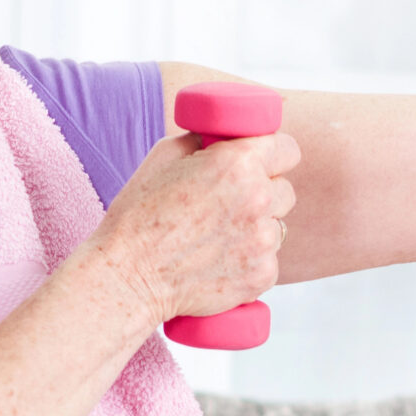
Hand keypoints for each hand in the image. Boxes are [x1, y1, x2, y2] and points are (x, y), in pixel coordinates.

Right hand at [91, 124, 299, 324]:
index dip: (274, 154)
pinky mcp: (261, 275)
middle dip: (264, 192)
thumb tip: (224, 138)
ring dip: (257, 228)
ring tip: (218, 236)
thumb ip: (204, 141)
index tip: (263, 162)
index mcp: (239, 163)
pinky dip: (250, 260)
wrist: (127, 276)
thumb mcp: (164, 155)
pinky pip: (269, 260)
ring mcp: (263, 242)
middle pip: (285, 190)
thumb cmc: (138, 215)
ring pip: (277, 227)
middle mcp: (258, 200)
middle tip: (231, 202)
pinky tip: (219, 260)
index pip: (288, 148)